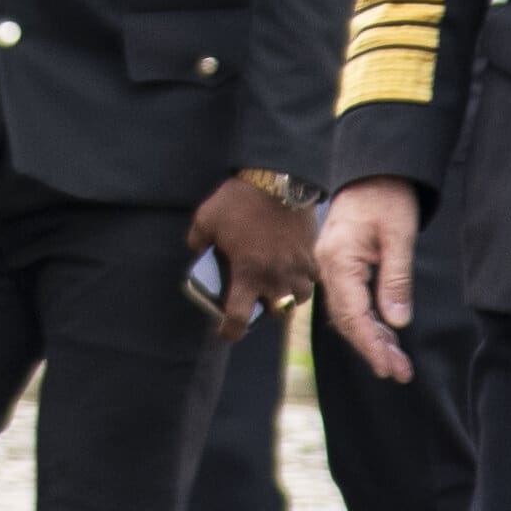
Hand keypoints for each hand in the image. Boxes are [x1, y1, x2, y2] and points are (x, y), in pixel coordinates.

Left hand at [193, 174, 324, 329]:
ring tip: (280, 286)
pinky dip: (306, 276)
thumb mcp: (206, 219)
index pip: (238, 319)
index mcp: (247, 275)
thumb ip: (197, 239)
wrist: (278, 178)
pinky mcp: (312, 253)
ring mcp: (297, 267)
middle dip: (266, 310)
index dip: (230, 331)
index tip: (226, 332)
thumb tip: (196, 249)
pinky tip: (297, 267)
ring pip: (299, 298)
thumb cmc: (240, 200)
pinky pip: (313, 275)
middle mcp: (275, 278)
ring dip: (289, 296)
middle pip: (276, 312)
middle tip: (257, 298)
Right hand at [313, 178, 423, 383]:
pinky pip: (349, 301)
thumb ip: (396, 279)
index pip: (353, 314)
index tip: (390, 367)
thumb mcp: (400, 234)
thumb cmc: (388, 196)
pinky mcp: (339, 265)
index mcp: (339, 259)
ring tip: (397, 362)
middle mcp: (328, 266)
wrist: (374, 169)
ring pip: (347, 314)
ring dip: (370, 339)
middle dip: (372, 349)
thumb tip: (396, 321)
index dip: (371, 344)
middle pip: (346, 320)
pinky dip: (366, 322)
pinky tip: (385, 336)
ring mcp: (330, 267)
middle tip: (400, 373)